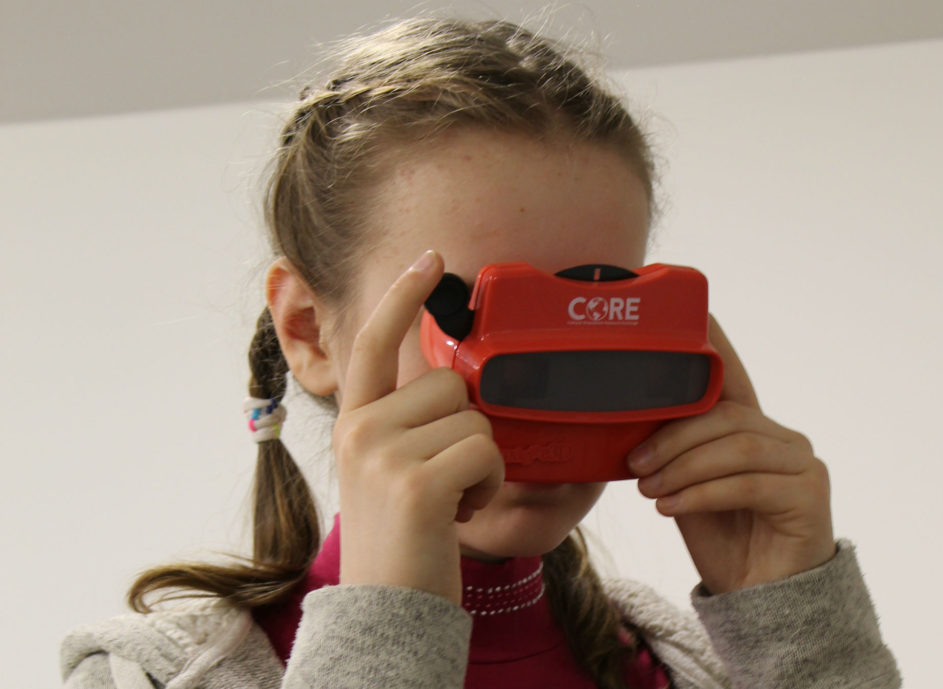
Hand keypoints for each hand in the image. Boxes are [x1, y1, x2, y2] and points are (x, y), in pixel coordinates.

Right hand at [333, 250, 504, 604]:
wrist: (386, 613)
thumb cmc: (403, 541)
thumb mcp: (390, 472)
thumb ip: (409, 426)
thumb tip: (461, 387)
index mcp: (354, 422)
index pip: (375, 342)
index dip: (403, 295)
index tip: (432, 258)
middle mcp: (359, 430)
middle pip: (450, 385)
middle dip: (468, 429)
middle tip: (448, 480)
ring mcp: (382, 454)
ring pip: (475, 419)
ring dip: (483, 462)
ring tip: (454, 501)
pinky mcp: (415, 483)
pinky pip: (486, 452)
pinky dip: (490, 485)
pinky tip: (462, 514)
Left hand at [628, 315, 835, 593]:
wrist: (758, 602)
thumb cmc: (721, 539)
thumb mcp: (685, 487)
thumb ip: (673, 452)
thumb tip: (627, 421)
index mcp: (752, 428)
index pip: (729, 379)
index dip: (713, 344)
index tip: (691, 315)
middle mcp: (783, 437)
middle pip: (725, 416)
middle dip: (673, 437)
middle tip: (635, 465)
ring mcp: (803, 464)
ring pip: (736, 447)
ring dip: (684, 467)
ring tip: (650, 490)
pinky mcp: (809, 496)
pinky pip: (748, 483)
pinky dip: (702, 493)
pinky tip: (670, 508)